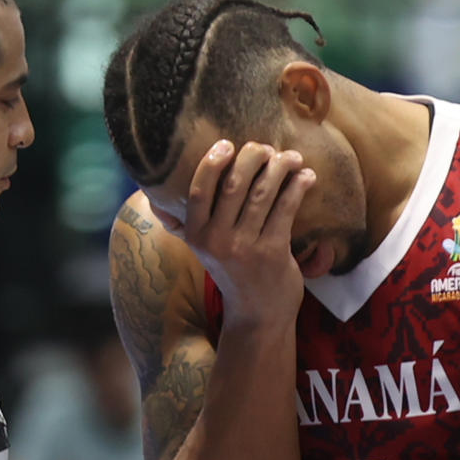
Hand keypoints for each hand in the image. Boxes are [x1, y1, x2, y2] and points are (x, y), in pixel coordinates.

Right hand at [171, 140, 316, 327]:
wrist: (258, 315)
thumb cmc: (233, 274)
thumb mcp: (203, 251)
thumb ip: (182, 226)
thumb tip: (152, 201)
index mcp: (196, 235)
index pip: (199, 190)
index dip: (212, 163)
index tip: (227, 144)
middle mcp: (216, 240)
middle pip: (235, 184)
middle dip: (254, 157)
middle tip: (268, 148)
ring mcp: (245, 247)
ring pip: (263, 193)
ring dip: (281, 167)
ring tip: (292, 157)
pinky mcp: (272, 252)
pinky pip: (286, 208)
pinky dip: (298, 187)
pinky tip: (306, 177)